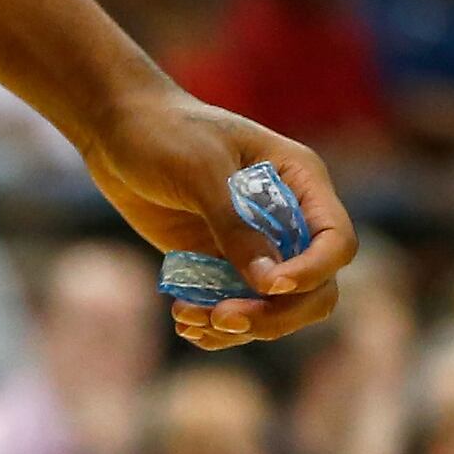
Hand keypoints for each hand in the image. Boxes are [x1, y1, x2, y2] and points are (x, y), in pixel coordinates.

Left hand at [75, 86, 355, 350]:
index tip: (273, 286)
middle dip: (276, 314)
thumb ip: (235, 225)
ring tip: (188, 318)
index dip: (314, 271)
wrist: (117, 127)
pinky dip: (216, 326)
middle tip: (224, 318)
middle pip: (315, 289)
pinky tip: (183, 320)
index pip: (335, 240)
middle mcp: (288, 218)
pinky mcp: (222, 262)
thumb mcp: (199, 170)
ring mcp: (257, 245)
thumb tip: (271, 285)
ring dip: (239, 325)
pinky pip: (236, 308)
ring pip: (275, 308)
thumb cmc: (162, 131)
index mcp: (300, 180)